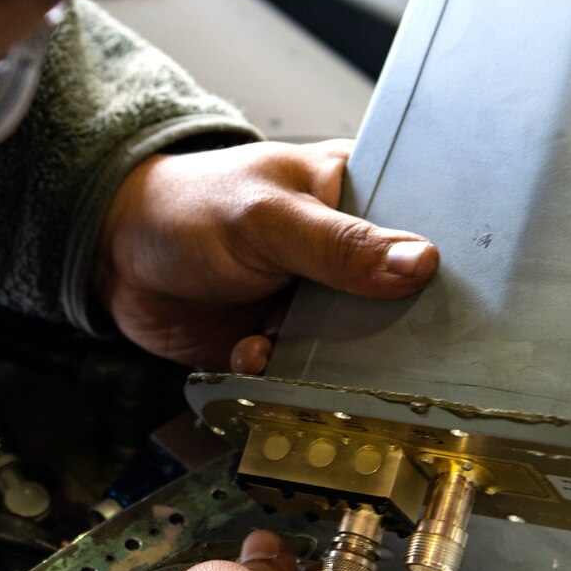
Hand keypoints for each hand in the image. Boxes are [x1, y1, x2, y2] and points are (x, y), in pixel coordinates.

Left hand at [92, 141, 437, 369]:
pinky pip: (310, 374)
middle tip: (373, 342)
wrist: (117, 256)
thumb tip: (418, 263)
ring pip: (360, 347)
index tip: (453, 300)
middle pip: (402, 302)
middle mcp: (348, 252)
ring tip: (292, 346)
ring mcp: (319, 300)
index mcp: (358, 195)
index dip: (446, 268)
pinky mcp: (288, 342)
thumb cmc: (189, 207)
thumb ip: (340, 244)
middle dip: (389, 329)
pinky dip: (286, 376)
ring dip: (332, 360)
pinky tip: (255, 355)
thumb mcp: (268, 218)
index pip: (428, 230)